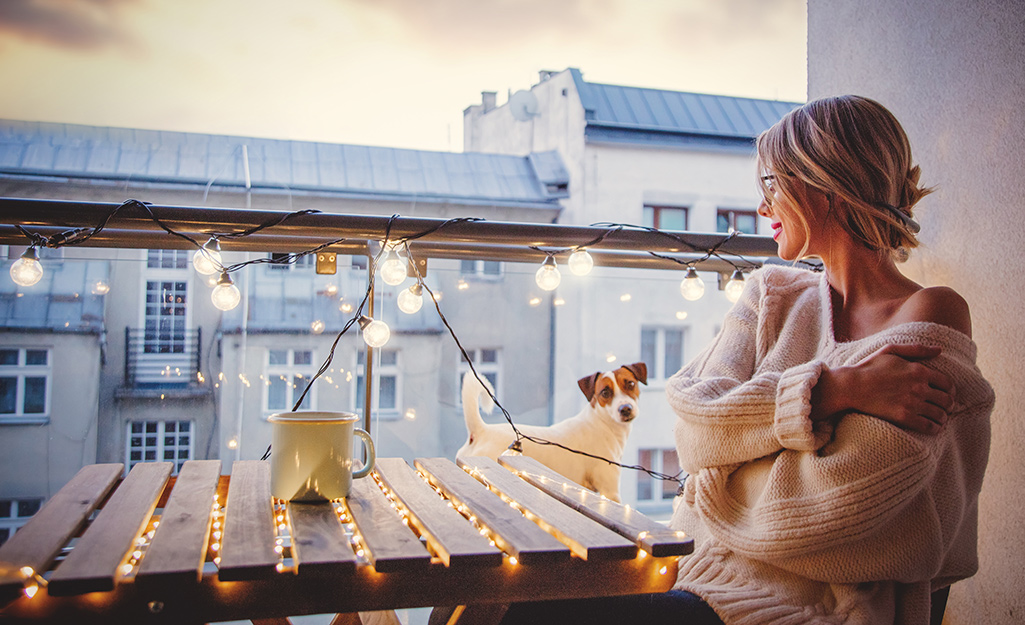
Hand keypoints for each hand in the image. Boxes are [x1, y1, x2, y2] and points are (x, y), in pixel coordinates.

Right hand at [812, 344, 954, 433]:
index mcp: (919, 370)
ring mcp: (912, 403)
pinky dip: (935, 428)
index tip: (947, 395)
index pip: (947, 383)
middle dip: (948, 405)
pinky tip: (933, 428)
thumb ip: (917, 349)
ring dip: (943, 418)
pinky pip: (929, 426)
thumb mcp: (891, 350)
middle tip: (945, 408)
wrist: (852, 386)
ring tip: (939, 419)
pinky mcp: (904, 417)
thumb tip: (939, 350)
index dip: (951, 391)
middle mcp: (920, 387)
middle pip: (947, 400)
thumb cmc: (869, 366)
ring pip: (940, 414)